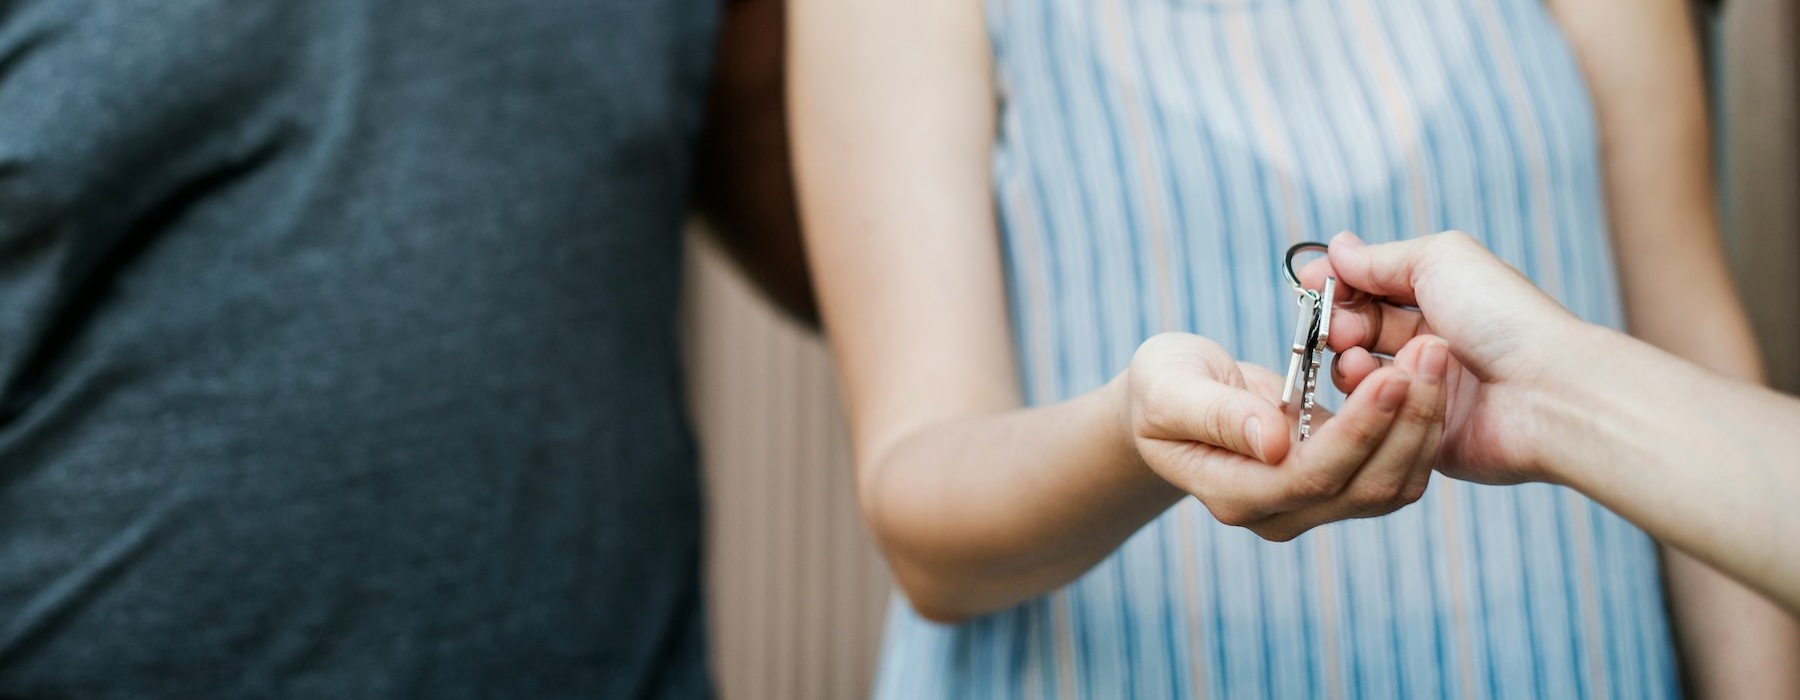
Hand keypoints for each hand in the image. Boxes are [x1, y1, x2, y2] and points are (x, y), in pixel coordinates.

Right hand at [1121, 330, 1450, 540]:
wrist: (1175, 399)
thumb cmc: (1163, 386)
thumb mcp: (1168, 387)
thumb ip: (1215, 414)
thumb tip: (1273, 442)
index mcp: (1232, 493)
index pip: (1308, 477)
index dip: (1355, 432)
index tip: (1389, 377)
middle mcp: (1278, 513)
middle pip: (1362, 487)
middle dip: (1404, 421)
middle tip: (1432, 351)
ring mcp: (1312, 505)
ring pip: (1389, 486)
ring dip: (1421, 423)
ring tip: (1434, 353)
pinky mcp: (1340, 484)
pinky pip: (1394, 469)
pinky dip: (1418, 425)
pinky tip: (1425, 373)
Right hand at [1302, 231, 1593, 483]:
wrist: (1545, 392)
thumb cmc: (1503, 319)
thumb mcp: (1440, 260)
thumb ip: (1381, 259)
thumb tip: (1337, 248)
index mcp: (1438, 302)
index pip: (1369, 292)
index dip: (1338, 288)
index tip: (1311, 285)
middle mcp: (1429, 346)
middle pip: (1357, 334)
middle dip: (1340, 327)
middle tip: (1341, 331)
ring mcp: (1424, 394)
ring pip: (1359, 378)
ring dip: (1351, 363)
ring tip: (1359, 360)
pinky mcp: (1419, 438)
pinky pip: (1374, 423)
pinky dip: (1367, 403)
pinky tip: (1376, 390)